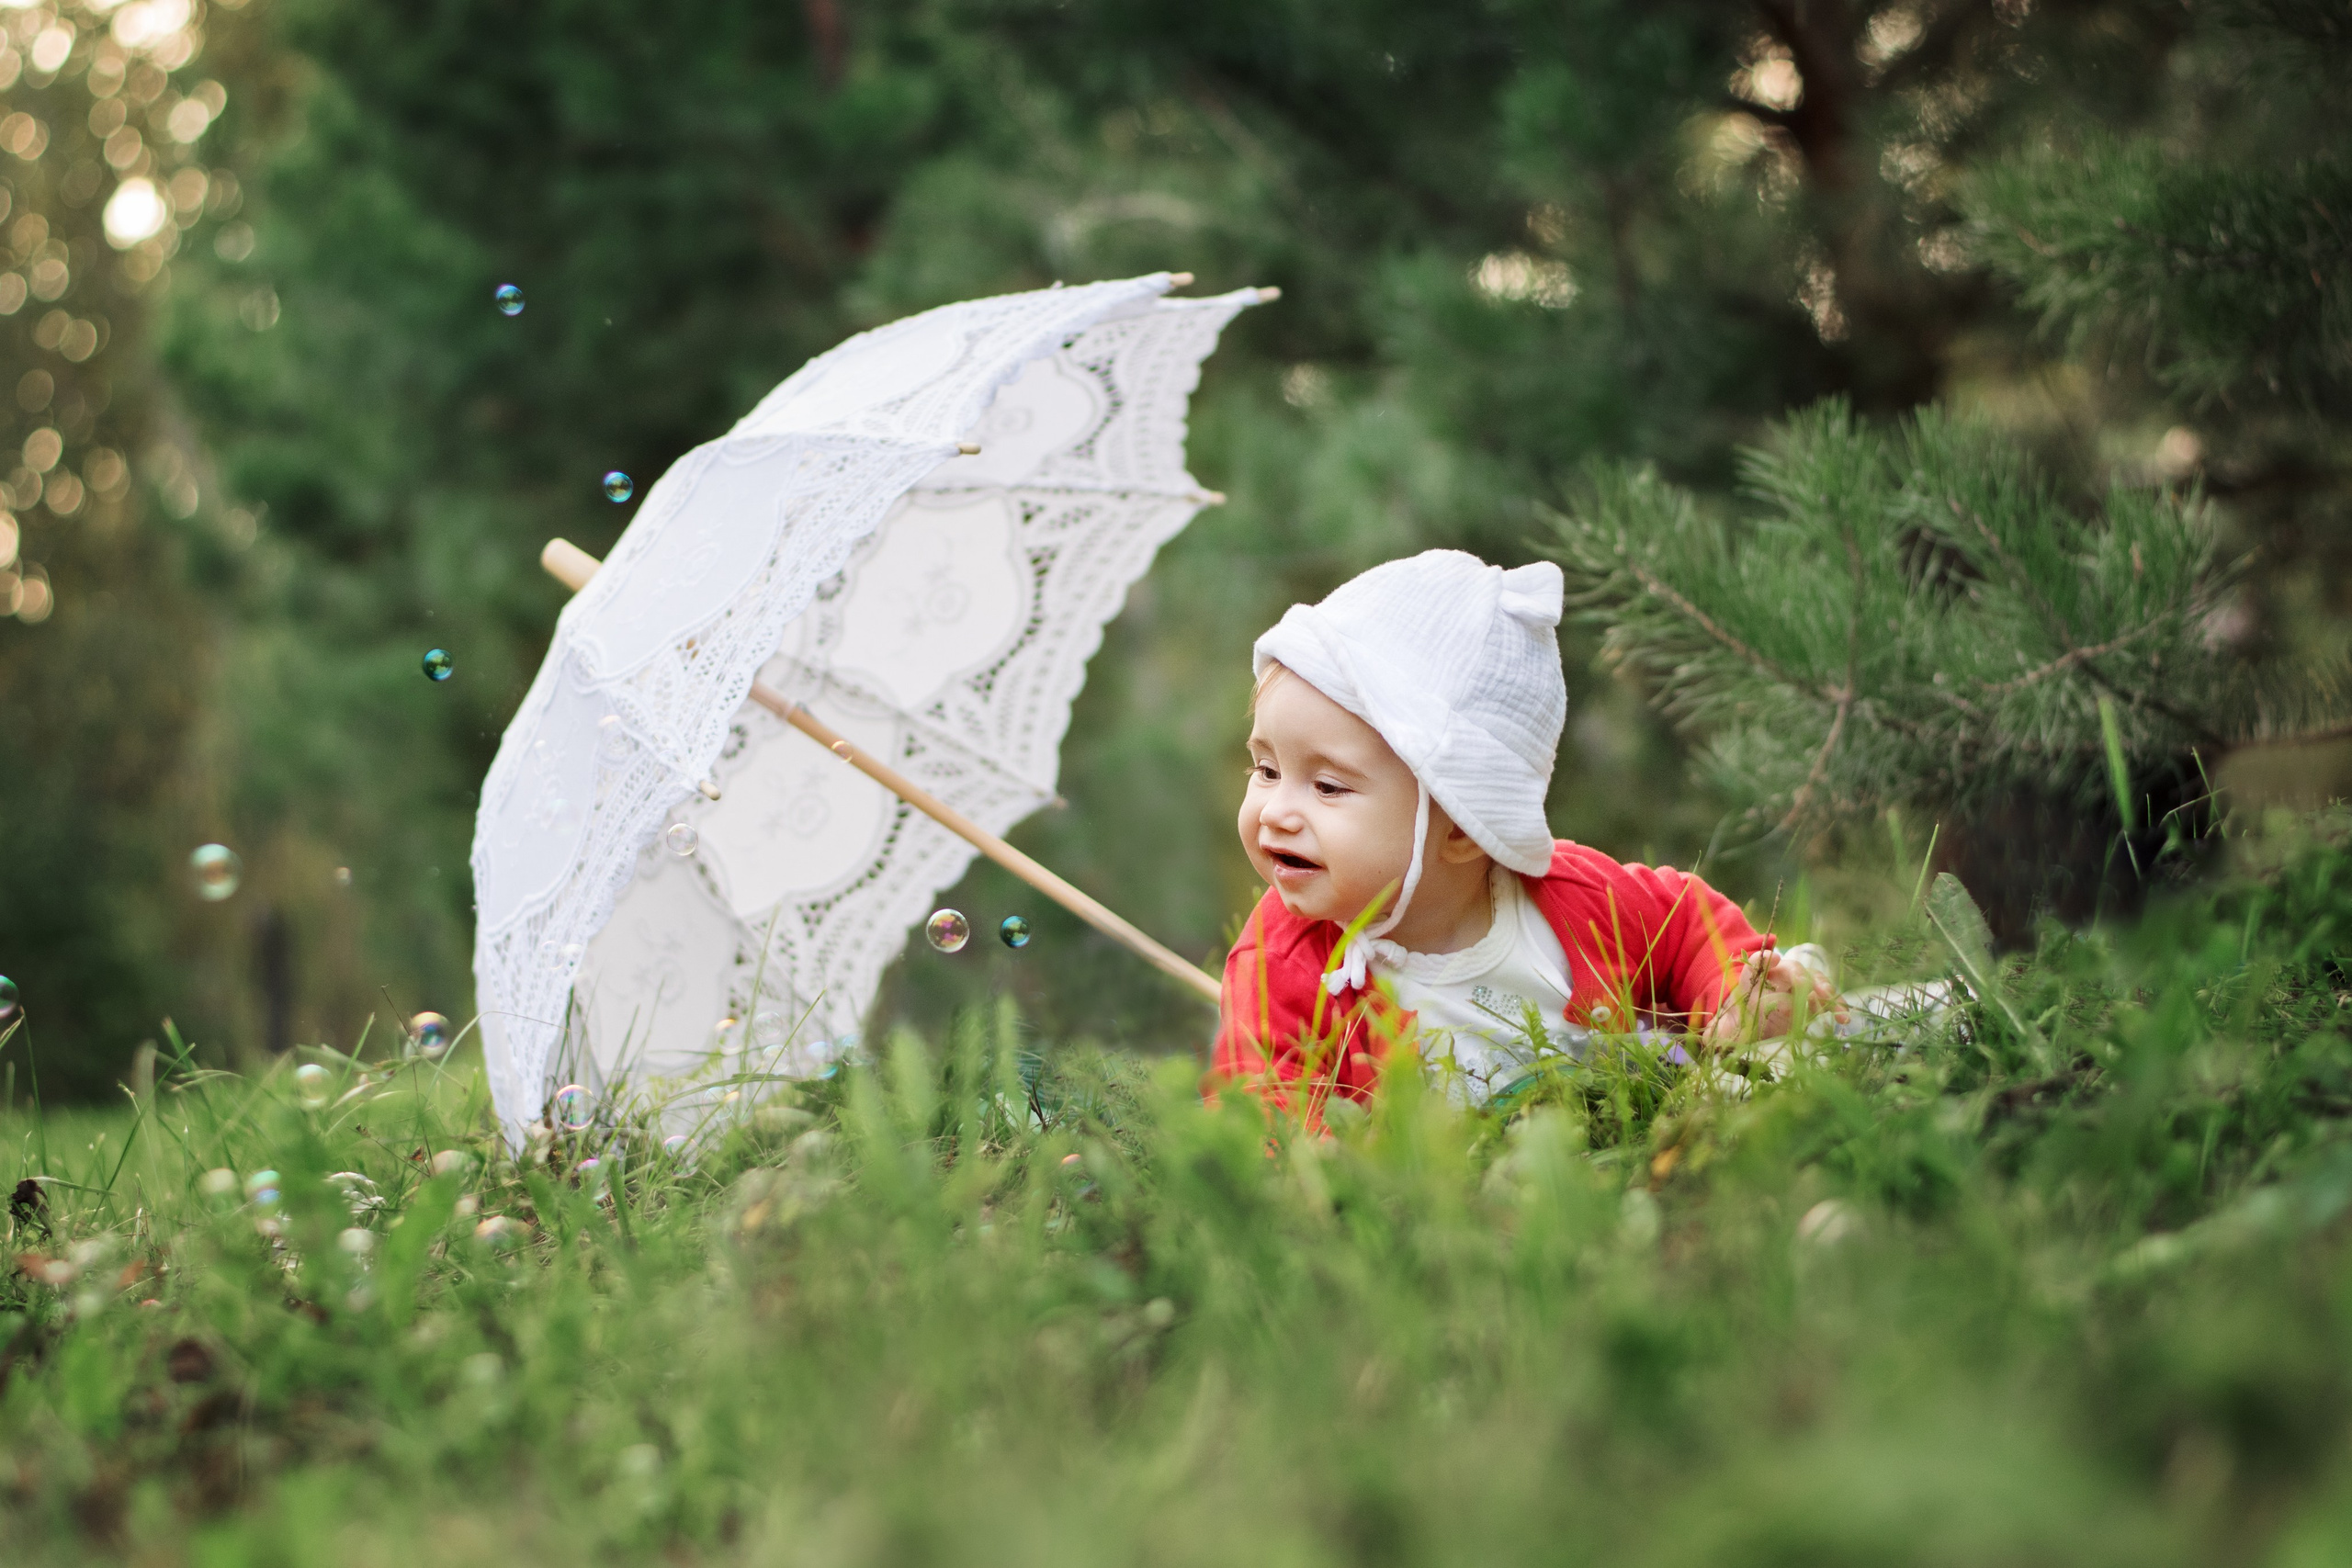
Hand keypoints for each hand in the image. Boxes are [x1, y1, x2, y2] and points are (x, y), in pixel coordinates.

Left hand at [1703, 949, 1846, 1047]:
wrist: (1754, 1024)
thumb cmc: (1739, 1024)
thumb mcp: (1725, 1028)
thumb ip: (1718, 1032)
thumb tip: (1708, 1039)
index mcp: (1754, 981)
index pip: (1758, 964)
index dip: (1764, 960)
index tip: (1772, 958)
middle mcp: (1777, 979)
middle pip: (1789, 969)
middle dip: (1797, 975)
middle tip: (1804, 985)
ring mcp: (1797, 988)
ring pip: (1812, 979)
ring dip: (1822, 988)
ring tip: (1829, 1002)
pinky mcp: (1813, 1001)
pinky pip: (1826, 998)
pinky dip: (1836, 1004)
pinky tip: (1843, 1018)